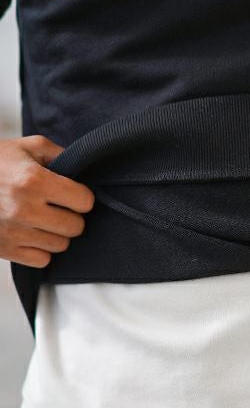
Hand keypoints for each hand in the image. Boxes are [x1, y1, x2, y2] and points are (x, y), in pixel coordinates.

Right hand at [0, 135, 94, 267]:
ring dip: (57, 233)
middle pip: (75, 226)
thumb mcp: (28, 146)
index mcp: (33, 180)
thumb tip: (84, 170)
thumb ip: (61, 155)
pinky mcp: (4, 249)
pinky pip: (42, 260)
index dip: (82, 196)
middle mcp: (24, 208)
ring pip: (61, 245)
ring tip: (43, 218)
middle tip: (59, 207)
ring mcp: (13, 232)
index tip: (73, 193)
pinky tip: (32, 233)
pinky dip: (41, 249)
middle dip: (72, 216)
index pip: (84, 201)